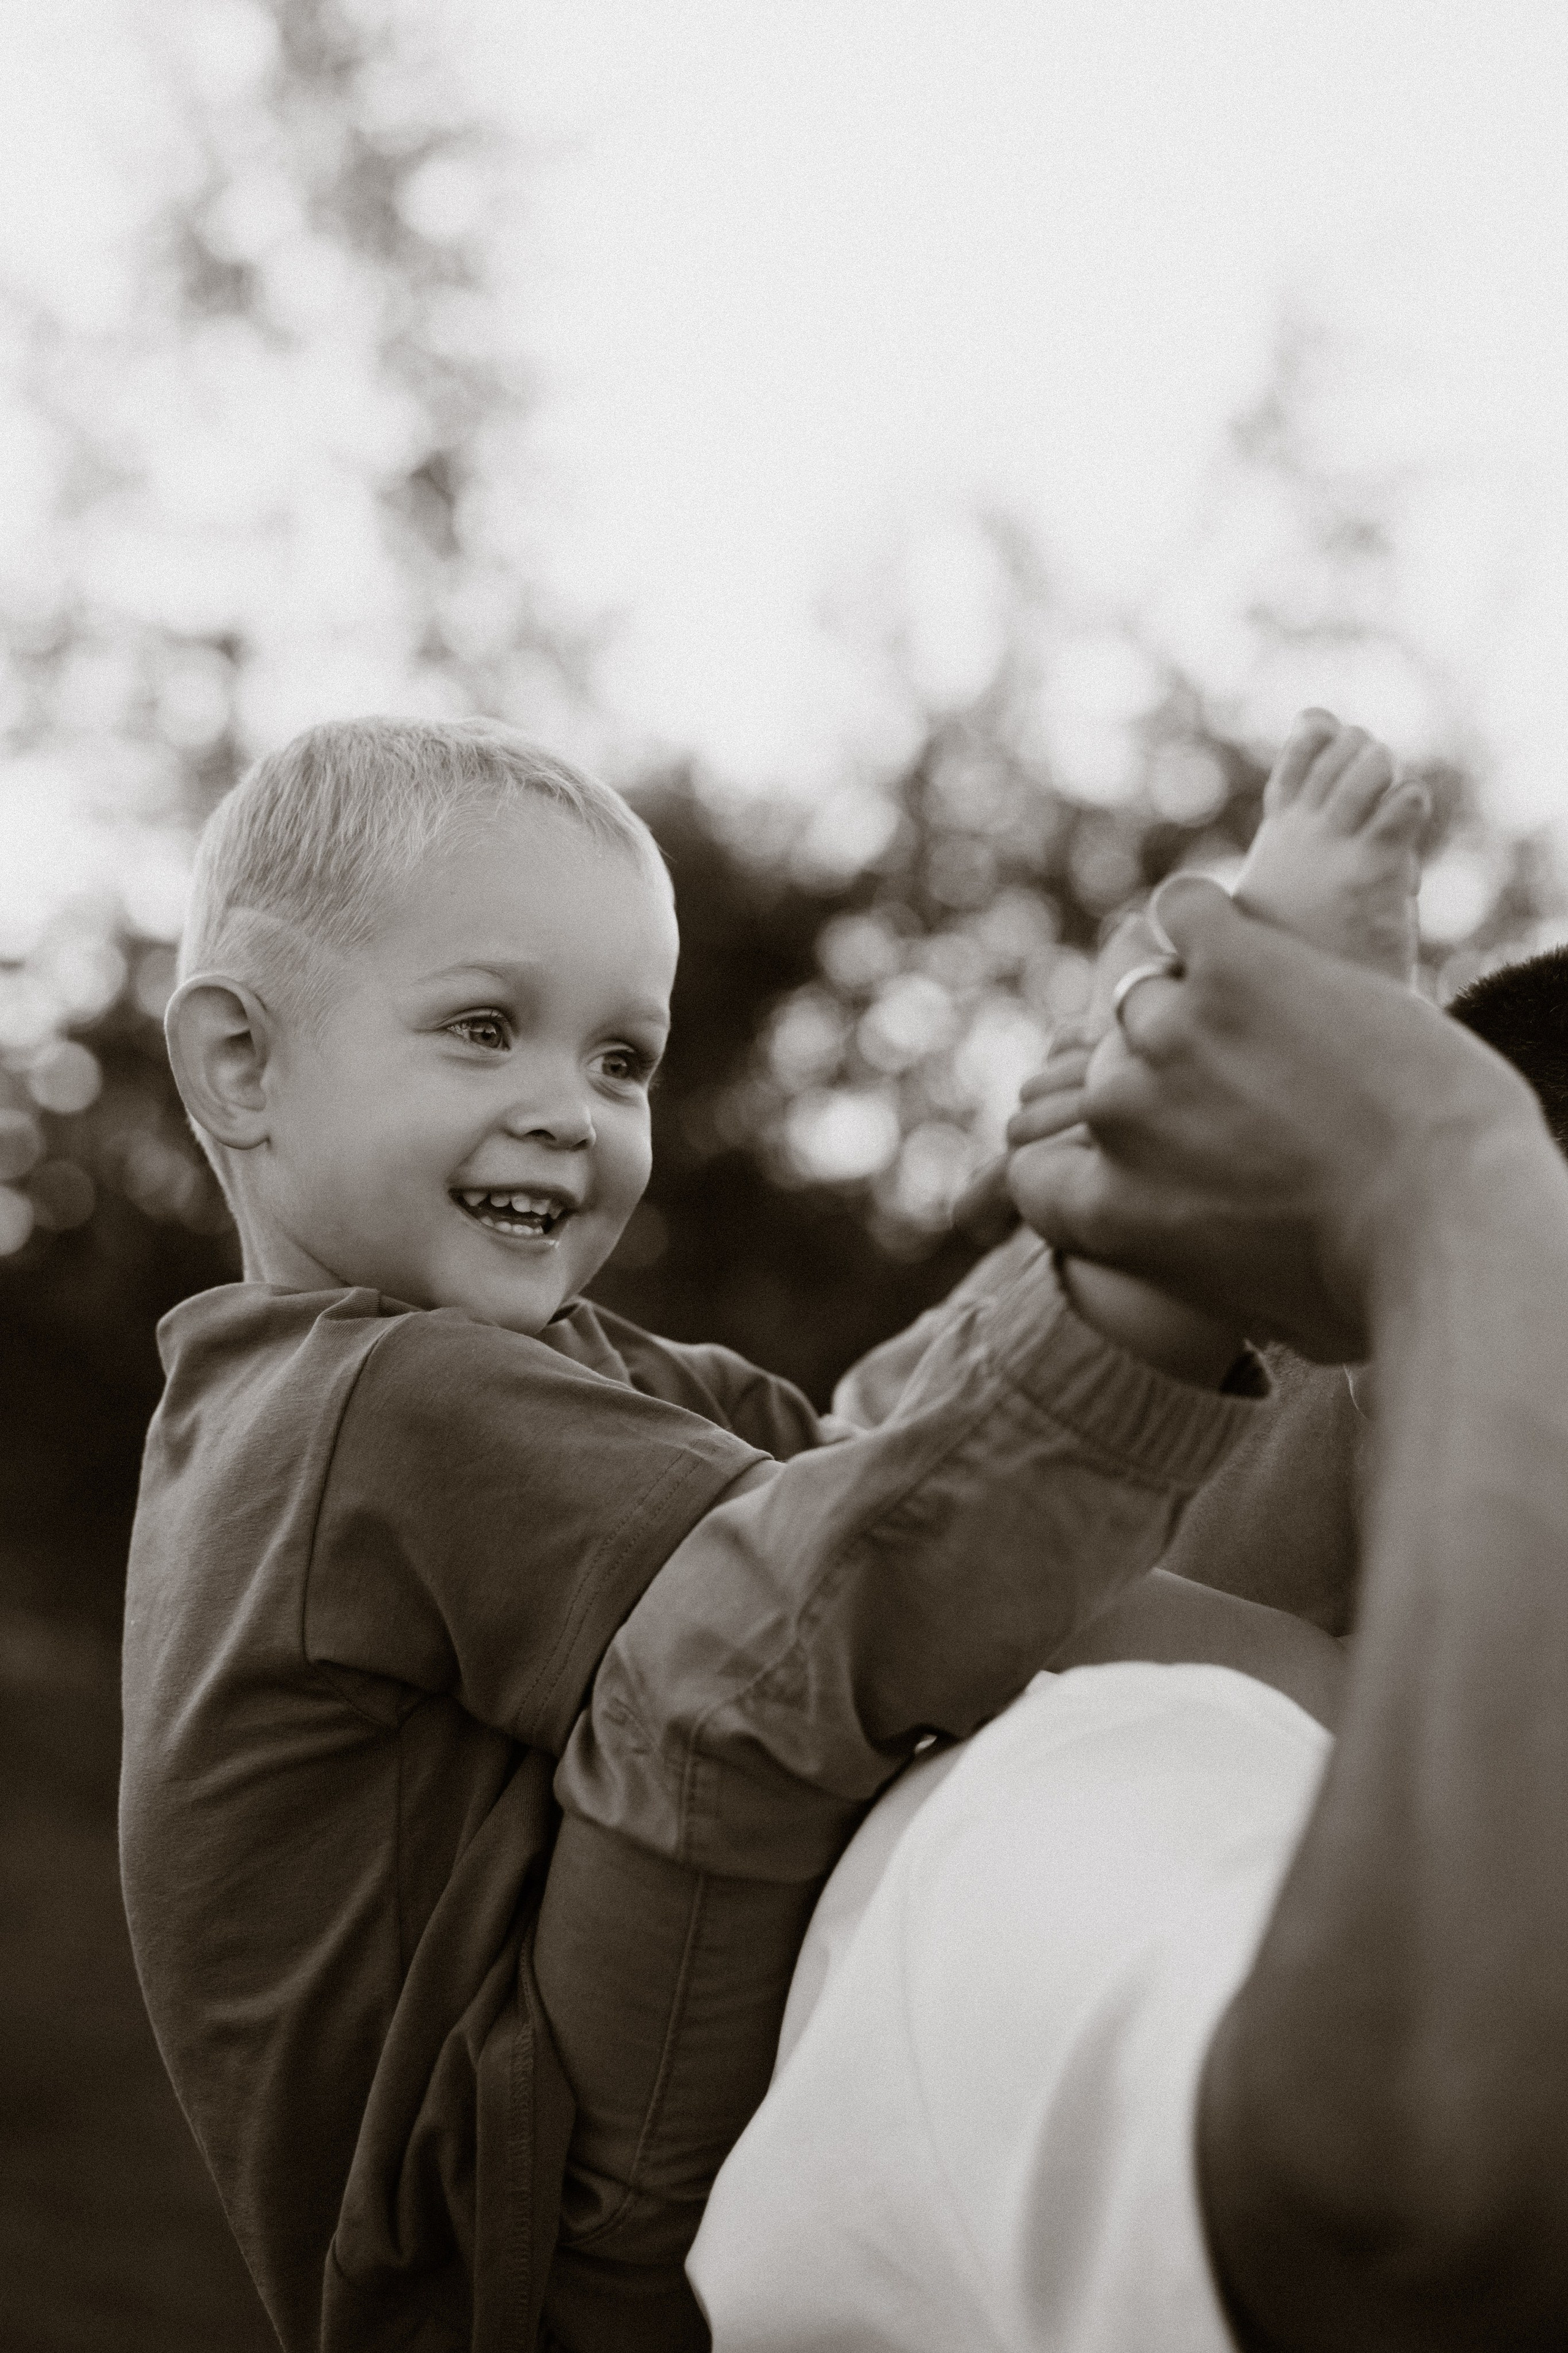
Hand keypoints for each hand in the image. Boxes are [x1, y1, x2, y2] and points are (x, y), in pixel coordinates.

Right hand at [1005, 875, 1540, 1360]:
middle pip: (1109, 1072)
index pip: (1038, 1171)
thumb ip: (1205, 1270)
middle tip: (1247, 1083)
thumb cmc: (1377, 1292)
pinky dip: (1212, 918)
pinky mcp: (1230, 962)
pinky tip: (1251, 937)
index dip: (1074, 1153)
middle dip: (1167, 1079)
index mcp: (1106, 1213)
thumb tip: (1222, 1269)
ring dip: (1203, 1001)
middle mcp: (1117, 1117)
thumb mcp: (1267, 1313)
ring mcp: (1167, 1032)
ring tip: (1275, 1017)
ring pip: (1151, 991)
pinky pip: (1188, 910)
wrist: (1451, 1218)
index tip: (1120, 1144)